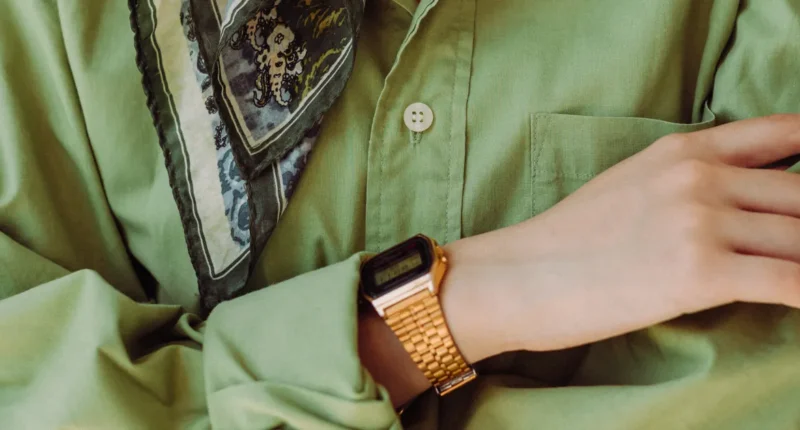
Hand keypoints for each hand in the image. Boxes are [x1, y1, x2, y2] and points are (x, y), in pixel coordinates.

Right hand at [441, 115, 799, 355]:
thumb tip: (747, 200)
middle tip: (799, 250)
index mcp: (684, 150)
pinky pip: (789, 281)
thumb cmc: (571, 240)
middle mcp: (699, 176)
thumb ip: (691, 179)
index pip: (785, 134)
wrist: (523, 276)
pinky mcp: (701, 271)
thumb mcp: (632, 185)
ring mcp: (700, 221)